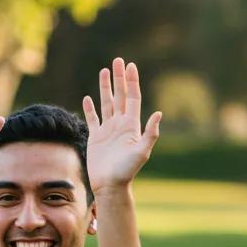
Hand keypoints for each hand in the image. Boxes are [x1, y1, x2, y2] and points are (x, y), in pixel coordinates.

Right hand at [83, 57, 161, 193]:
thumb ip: (150, 133)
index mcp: (131, 125)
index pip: (132, 98)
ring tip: (104, 71)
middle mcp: (120, 125)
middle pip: (119, 96)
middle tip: (118, 61)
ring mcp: (107, 130)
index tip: (130, 66)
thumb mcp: (142, 152)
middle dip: (119, 78)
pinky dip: (90, 108)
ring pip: (106, 103)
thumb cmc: (127, 171)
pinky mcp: (96, 138)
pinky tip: (88, 98)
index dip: (132, 82)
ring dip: (105, 87)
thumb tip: (158, 113)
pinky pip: (92, 119)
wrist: (110, 185)